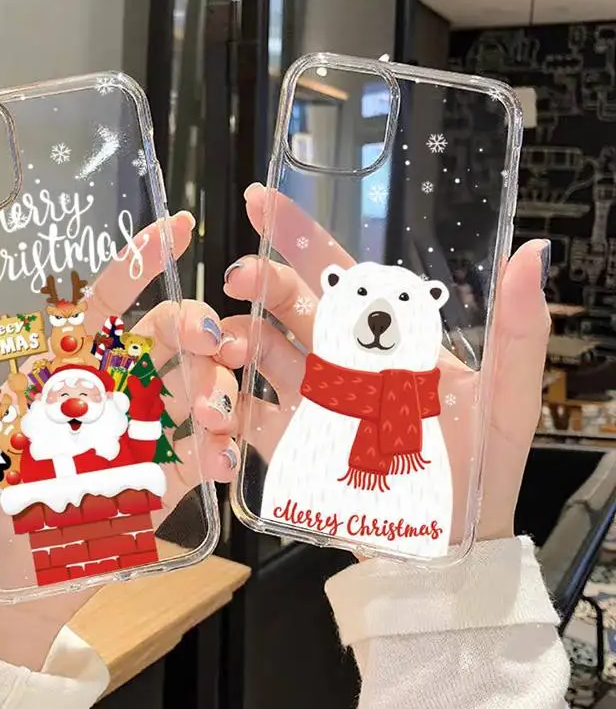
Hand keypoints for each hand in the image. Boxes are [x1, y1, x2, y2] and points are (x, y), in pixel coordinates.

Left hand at [0, 210, 237, 669]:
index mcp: (64, 367)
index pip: (108, 300)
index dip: (141, 261)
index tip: (177, 229)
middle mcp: (110, 390)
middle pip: (171, 335)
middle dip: (198, 326)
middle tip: (209, 341)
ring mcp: (141, 434)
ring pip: (200, 385)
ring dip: (219, 385)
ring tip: (211, 412)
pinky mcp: (163, 481)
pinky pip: (205, 454)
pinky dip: (221, 448)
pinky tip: (217, 454)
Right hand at [218, 185, 548, 544]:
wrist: (450, 545)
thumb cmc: (484, 467)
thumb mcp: (507, 399)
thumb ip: (518, 331)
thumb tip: (530, 255)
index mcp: (384, 339)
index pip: (338, 277)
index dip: (298, 237)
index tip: (260, 202)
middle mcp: (341, 361)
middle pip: (289, 308)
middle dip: (262, 285)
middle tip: (241, 278)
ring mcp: (310, 400)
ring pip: (257, 354)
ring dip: (235, 342)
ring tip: (224, 345)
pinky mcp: (288, 444)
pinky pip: (245, 419)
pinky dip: (224, 412)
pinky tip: (217, 411)